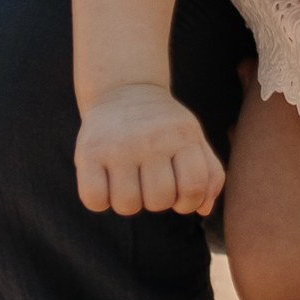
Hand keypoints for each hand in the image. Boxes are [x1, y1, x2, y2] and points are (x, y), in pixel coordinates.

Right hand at [75, 84, 224, 215]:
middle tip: (151, 183)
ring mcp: (118, 146)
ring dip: (129, 204)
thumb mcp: (193, 138)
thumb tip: (203, 209)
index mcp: (183, 136)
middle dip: (157, 202)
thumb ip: (210, 173)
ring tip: (129, 184)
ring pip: (128, 205)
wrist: (125, 90)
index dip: (188, 203)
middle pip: (159, 200)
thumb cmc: (164, 125)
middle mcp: (151, 140)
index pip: (193, 187)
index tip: (179, 194)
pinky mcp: (89, 152)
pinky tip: (106, 184)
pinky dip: (100, 202)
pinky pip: (95, 200)